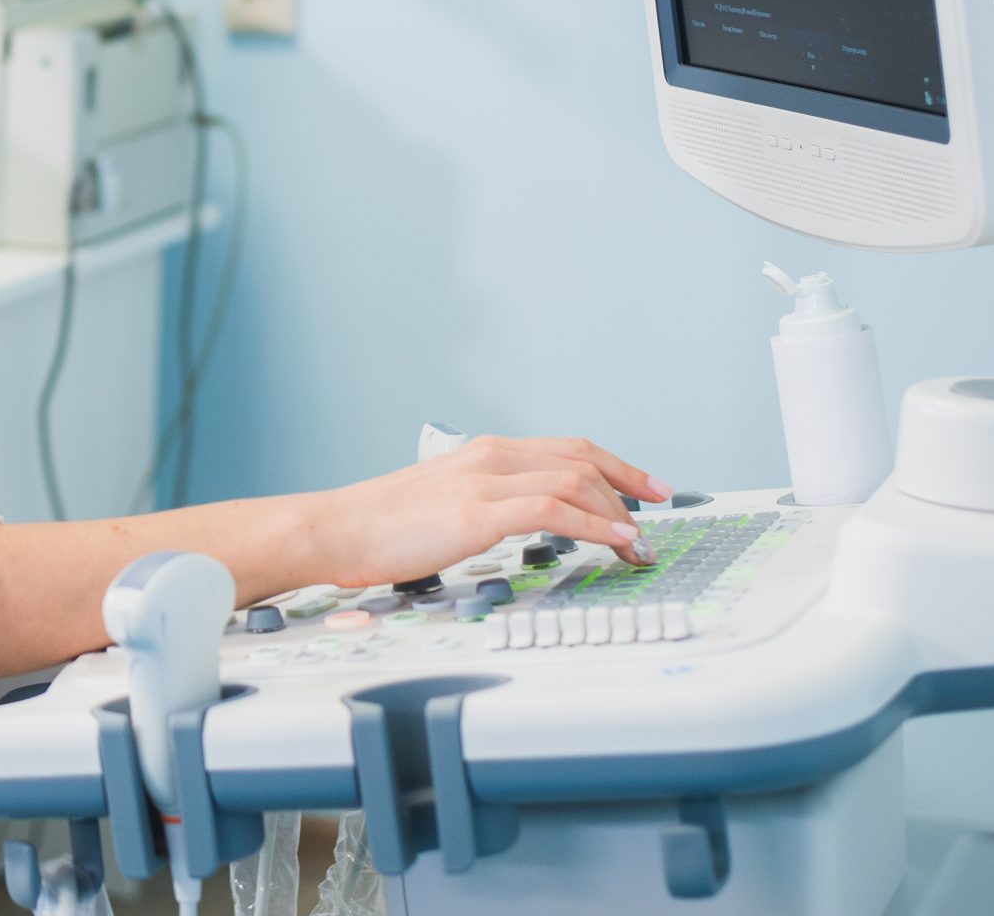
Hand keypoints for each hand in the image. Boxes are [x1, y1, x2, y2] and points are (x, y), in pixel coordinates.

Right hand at [297, 435, 671, 587]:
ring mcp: (484, 481)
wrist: (334, 529)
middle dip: (631, 485)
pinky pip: (554, 509)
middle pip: (581, 458)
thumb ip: (483, 502)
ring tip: (639, 543)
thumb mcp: (441, 504)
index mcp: (482, 453)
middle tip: (659, 513)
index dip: (616, 466)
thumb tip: (520, 522)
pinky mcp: (478, 511)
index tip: (646, 487)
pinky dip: (595, 524)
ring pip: (575, 481)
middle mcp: (489, 457)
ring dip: (619, 514)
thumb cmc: (378, 526)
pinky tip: (615, 540)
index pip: (565, 449)